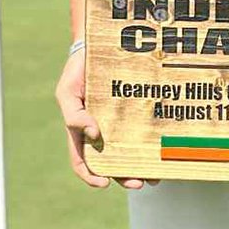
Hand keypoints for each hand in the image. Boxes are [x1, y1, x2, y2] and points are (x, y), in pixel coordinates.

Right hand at [54, 48, 154, 189]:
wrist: (96, 46)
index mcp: (82, 132)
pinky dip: (151, 143)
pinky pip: (143, 130)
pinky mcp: (135, 111)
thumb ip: (74, 115)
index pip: (83, 161)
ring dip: (141, 166)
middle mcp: (102, 132)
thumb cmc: (77, 72)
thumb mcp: (67, 92)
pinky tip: (162, 149)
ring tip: (156, 175)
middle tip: (139, 183)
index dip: (91, 176)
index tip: (104, 183)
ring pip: (130, 151)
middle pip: (111, 162)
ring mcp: (119, 123)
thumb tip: (93, 135)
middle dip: (124, 176)